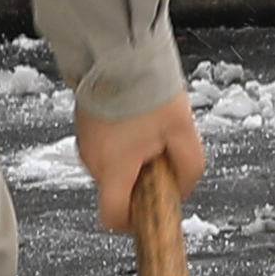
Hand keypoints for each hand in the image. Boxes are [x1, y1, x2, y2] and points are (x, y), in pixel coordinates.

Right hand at [75, 92, 207, 233]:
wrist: (120, 53)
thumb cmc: (148, 89)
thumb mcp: (184, 132)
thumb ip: (188, 169)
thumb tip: (182, 190)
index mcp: (115, 166)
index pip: (113, 217)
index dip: (132, 222)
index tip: (149, 210)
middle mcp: (94, 159)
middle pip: (116, 192)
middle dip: (140, 183)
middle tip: (159, 154)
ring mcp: (86, 144)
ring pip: (112, 171)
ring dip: (131, 162)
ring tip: (147, 132)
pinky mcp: (85, 130)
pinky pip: (106, 151)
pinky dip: (121, 146)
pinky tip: (134, 123)